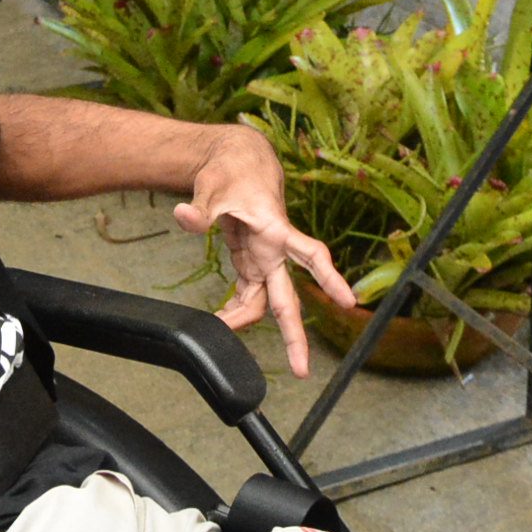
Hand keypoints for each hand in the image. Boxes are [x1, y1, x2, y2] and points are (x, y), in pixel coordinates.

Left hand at [170, 126, 356, 376]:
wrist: (238, 161)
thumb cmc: (232, 172)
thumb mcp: (213, 186)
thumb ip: (201, 209)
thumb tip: (183, 217)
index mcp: (276, 231)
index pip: (311, 255)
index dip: (329, 278)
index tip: (348, 302)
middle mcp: (275, 251)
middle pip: (289, 299)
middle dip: (295, 335)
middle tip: (301, 370)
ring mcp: (264, 259)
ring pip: (266, 302)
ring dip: (247, 321)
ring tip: (220, 326)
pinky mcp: (252, 262)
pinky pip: (249, 295)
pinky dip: (236, 309)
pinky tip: (221, 317)